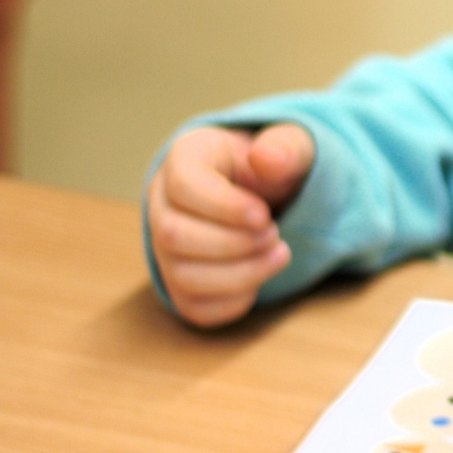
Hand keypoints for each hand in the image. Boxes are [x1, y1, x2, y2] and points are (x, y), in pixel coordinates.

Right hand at [145, 123, 314, 327]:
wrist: (265, 194)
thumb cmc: (271, 167)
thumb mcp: (289, 145)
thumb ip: (286, 147)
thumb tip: (268, 158)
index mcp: (184, 159)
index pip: (183, 186)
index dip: (224, 206)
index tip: (264, 215)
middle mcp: (162, 204)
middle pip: (174, 235)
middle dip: (235, 243)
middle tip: (274, 234)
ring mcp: (166, 248)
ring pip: (182, 276)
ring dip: (239, 274)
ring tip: (278, 254)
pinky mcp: (180, 283)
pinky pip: (194, 308)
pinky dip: (233, 302)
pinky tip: (261, 277)